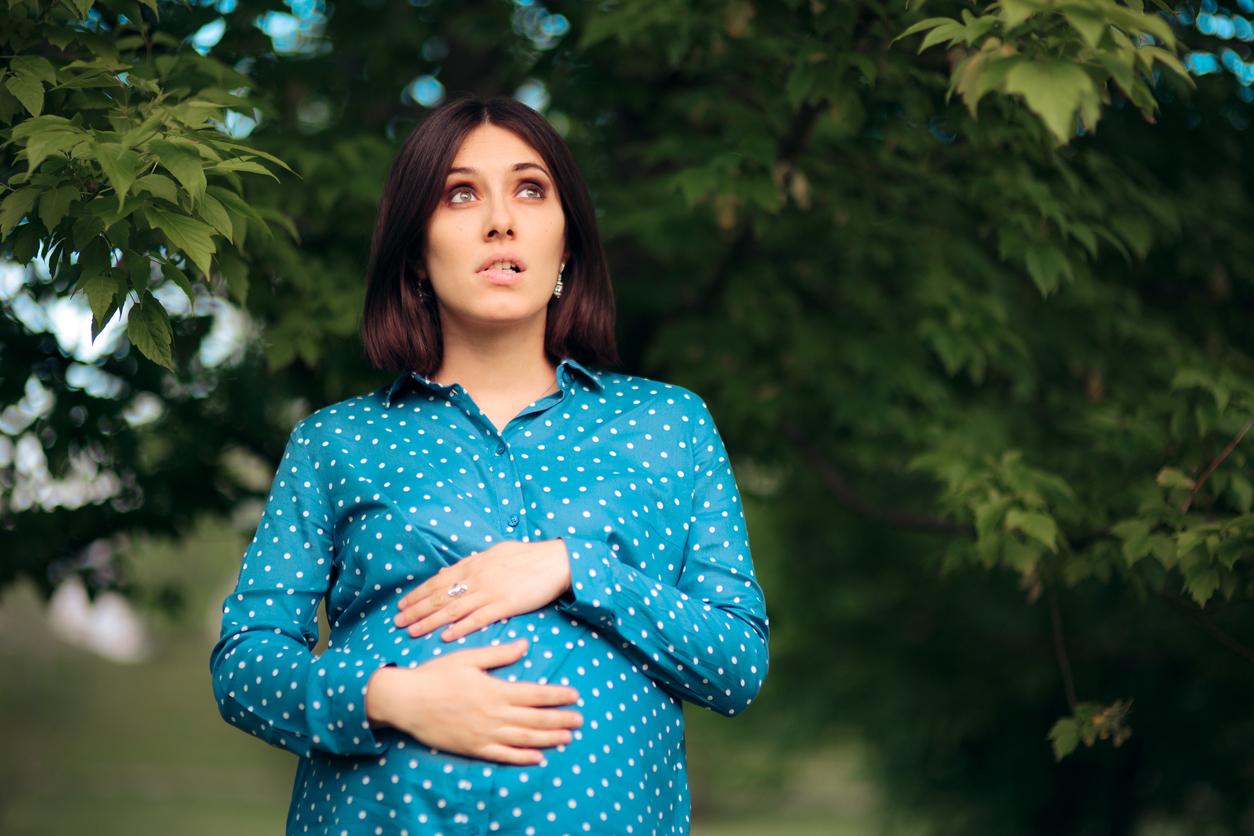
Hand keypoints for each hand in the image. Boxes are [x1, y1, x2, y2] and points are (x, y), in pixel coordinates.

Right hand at [365, 638, 582, 764]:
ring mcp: (483, 733)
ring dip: (548, 739)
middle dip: (560, 720)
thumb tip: (525, 645)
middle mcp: (493, 713)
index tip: (575, 696)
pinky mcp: (472, 748)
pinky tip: (538, 757)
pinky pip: (502, 755)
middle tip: (580, 720)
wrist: (406, 700)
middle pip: (535, 718)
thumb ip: (499, 654)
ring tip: (567, 738)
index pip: (535, 693)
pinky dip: (522, 757)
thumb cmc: (436, 675)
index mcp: (495, 689)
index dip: (557, 696)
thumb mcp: (468, 658)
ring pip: (523, 739)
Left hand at [394, 539, 570, 641]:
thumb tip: (450, 571)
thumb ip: (473, 563)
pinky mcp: (505, 605)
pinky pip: (478, 619)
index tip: (402, 604)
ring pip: (453, 610)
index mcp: (474, 565)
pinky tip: (445, 637)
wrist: (556, 561)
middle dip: (416, 610)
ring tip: (412, 632)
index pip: (438, 581)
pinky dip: (460, 628)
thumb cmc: (528, 556)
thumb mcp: (496, 553)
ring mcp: (490, 592)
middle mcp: (477, 578)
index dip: (418, 594)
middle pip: (440, 596)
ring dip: (430, 622)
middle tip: (397, 622)